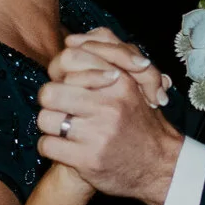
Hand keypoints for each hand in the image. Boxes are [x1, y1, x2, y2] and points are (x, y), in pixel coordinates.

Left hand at [37, 32, 181, 204]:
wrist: (159, 165)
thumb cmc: (138, 121)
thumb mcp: (134, 83)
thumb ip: (108, 56)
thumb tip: (71, 40)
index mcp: (119, 82)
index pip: (70, 59)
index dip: (59, 70)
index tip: (65, 81)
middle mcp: (109, 105)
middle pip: (50, 91)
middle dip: (49, 100)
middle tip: (58, 107)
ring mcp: (98, 133)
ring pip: (45, 119)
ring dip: (49, 126)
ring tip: (62, 129)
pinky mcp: (88, 159)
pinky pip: (47, 145)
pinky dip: (50, 148)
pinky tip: (63, 148)